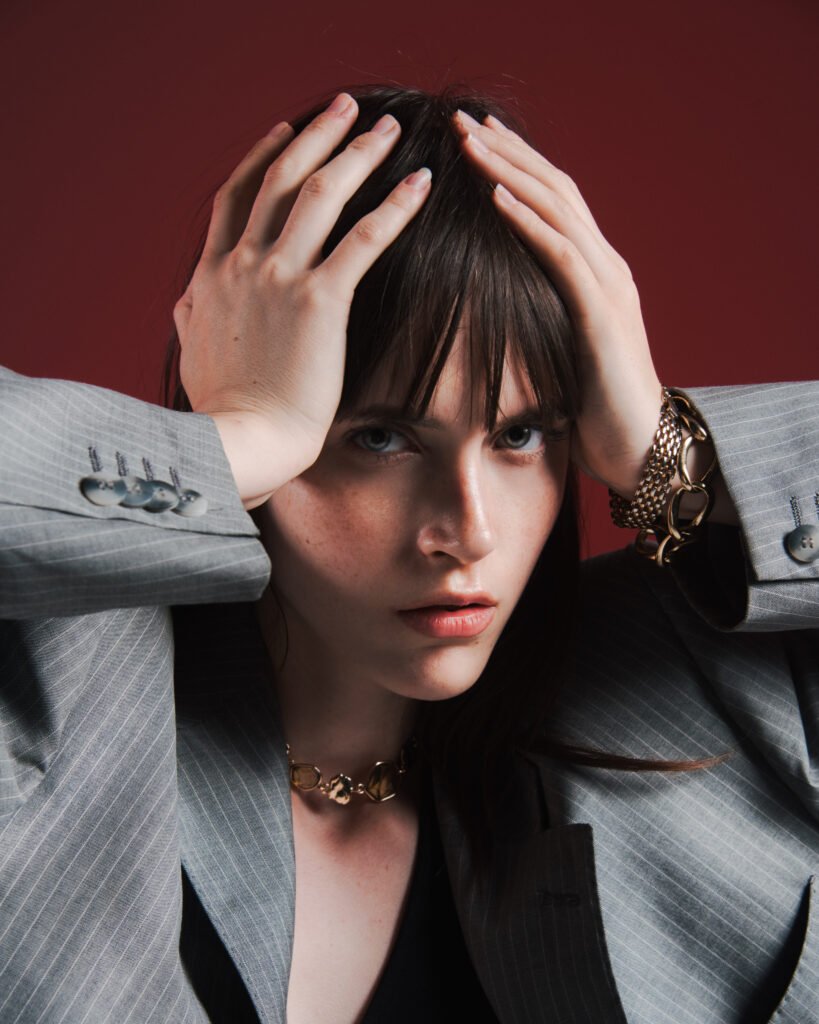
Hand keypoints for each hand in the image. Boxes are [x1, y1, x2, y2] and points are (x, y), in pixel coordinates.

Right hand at [173, 93, 431, 506]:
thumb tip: (186, 300)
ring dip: (359, 153)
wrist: (240, 444)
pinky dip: (393, 205)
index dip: (263, 158)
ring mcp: (278, 278)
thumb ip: (192, 318)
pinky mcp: (318, 302)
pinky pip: (363, 238)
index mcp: (213, 276)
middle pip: (281, 179)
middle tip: (348, 109)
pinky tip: (419, 183)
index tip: (286, 133)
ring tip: (389, 129)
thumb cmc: (224, 413)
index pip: (237, 198)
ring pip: (321, 194)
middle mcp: (242, 264)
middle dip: (318, 136)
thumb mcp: (192, 355)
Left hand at [451, 109, 663, 498]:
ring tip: (470, 144)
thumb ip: (540, 318)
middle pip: (554, 190)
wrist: (640, 446)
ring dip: (510, 173)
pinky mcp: (601, 315)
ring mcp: (608, 286)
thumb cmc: (596, 407)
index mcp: (595, 274)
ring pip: (557, 211)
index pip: (555, 202)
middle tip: (463, 121)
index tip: (477, 140)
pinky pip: (561, 257)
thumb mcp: (561, 350)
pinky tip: (496, 197)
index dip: (518, 166)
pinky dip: (528, 222)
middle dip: (508, 153)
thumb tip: (495, 312)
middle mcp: (606, 267)